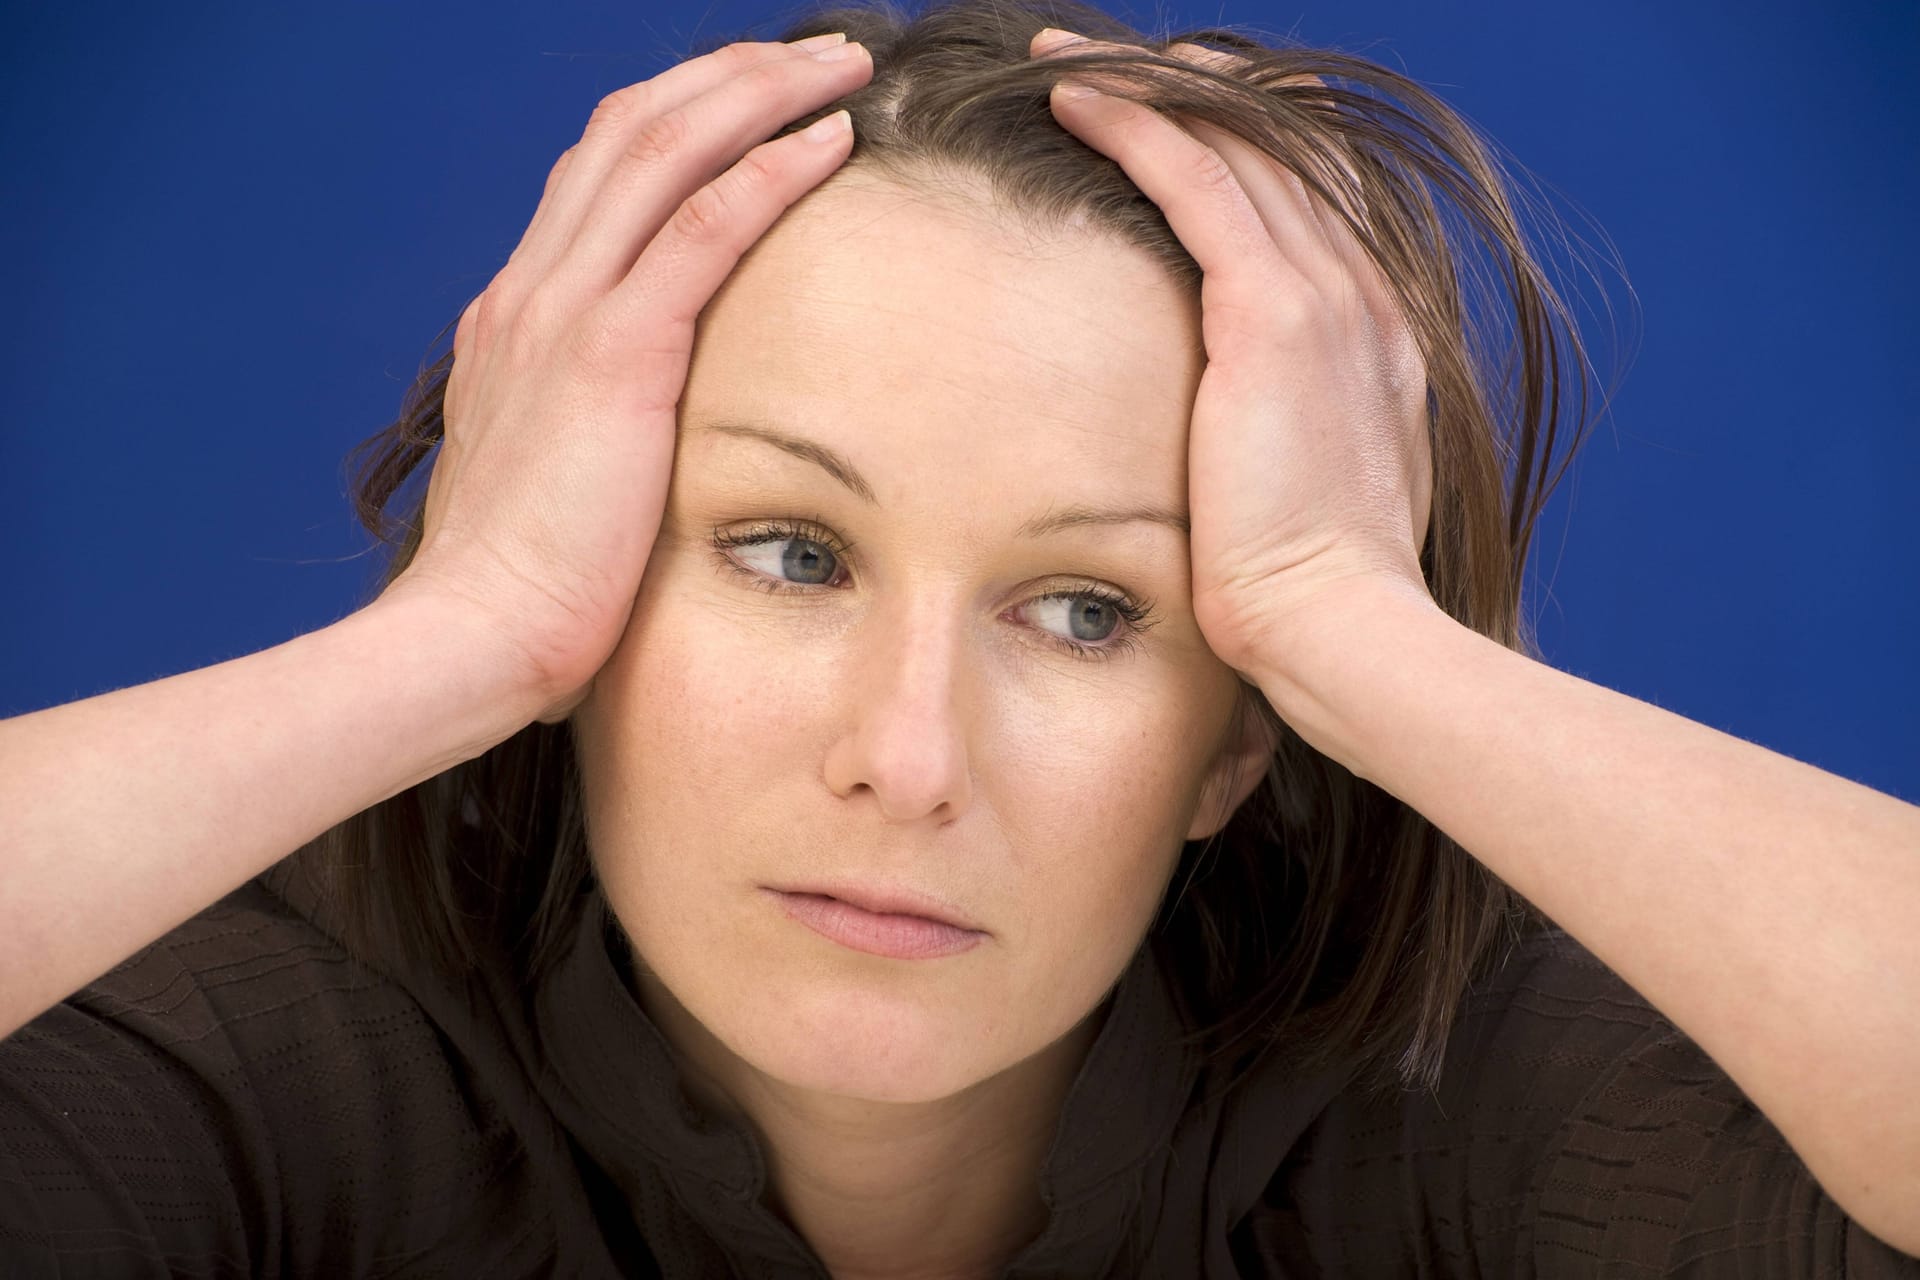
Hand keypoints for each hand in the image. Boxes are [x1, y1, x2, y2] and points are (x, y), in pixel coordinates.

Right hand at [390, 34, 871, 722]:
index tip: (753, 102)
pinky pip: (701, 228)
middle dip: (727, 76)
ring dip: (759, 92)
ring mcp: (564, 312)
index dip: (680, 121)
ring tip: (839, 65)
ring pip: (665, 150)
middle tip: (813, 56)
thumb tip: (632, 439)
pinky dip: (768, 170)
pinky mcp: (612, 354)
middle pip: (630, 130)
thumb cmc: (522, 589)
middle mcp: (531, 291)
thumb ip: (582, 428)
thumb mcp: (548, 478)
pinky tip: (828, 141)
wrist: (473, 638)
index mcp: (516, 317)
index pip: (597, 177)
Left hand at [1030, 28, 1435, 677]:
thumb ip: (1287, 450)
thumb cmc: (1311, 596)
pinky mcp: (1271, 312)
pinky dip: (1134, 124)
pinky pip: (1195, 178)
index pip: (1313, 204)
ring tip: (1069, 64)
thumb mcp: (1307, 503)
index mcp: (1378, 340)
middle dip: (1193, 97)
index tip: (1183, 119)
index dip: (1248, 145)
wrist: (1340, 629)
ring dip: (1148, 91)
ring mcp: (1327, 298)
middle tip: (1115, 66)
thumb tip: (1241, 463)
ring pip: (1235, 145)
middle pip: (1278, 154)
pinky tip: (1073, 98)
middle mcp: (1364, 298)